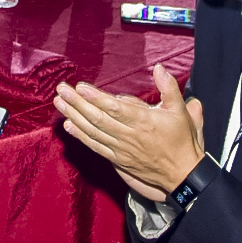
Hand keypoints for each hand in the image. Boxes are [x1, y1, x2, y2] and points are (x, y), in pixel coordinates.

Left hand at [54, 66, 206, 201]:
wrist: (182, 174)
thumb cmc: (181, 141)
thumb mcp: (180, 111)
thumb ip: (169, 88)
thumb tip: (159, 68)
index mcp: (143, 121)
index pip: (114, 108)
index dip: (96, 97)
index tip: (80, 87)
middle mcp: (129, 135)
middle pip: (98, 118)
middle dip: (77, 103)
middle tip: (61, 89)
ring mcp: (121, 148)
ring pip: (93, 131)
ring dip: (74, 116)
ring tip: (59, 103)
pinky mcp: (118, 159)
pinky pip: (95, 146)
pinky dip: (80, 136)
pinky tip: (68, 125)